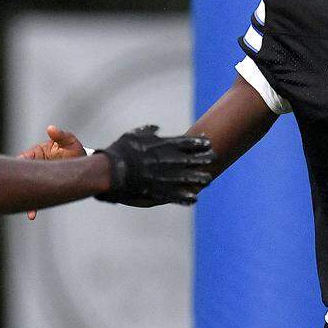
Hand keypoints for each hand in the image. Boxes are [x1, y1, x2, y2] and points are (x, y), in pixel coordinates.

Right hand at [19, 126, 85, 219]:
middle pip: (22, 177)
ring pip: (28, 190)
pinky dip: (33, 205)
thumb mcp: (69, 141)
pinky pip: (36, 197)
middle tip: (18, 195)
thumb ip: (60, 136)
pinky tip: (32, 215)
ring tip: (29, 213)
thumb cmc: (73, 150)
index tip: (16, 172)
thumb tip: (51, 129)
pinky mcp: (44, 189)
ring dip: (27, 200)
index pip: (23, 159)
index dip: (18, 165)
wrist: (83, 165)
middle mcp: (34, 167)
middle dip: (19, 186)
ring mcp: (38, 179)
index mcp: (36, 154)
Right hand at [96, 124, 214, 206]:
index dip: (199, 142)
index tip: (208, 142)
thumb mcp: (133, 135)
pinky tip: (194, 199)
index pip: (187, 142)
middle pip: (192, 160)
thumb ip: (147, 131)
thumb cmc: (121, 151)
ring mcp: (166, 177)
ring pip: (188, 178)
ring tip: (208, 180)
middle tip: (214, 158)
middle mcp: (169, 161)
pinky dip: (185, 197)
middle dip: (204, 159)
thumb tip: (155, 128)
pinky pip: (176, 195)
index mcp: (164, 146)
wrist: (113, 171)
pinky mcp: (159, 191)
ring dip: (199, 179)